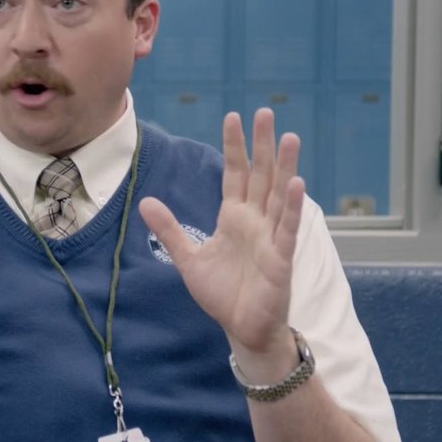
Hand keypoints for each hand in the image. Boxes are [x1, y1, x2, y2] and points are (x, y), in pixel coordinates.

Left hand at [138, 109, 303, 358]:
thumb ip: (170, 229)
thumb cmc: (222, 294)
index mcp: (234, 218)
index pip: (235, 174)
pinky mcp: (281, 258)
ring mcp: (270, 237)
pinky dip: (291, 207)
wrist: (241, 328)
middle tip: (266, 112)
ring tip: (289, 137)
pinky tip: (296, 183)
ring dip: (285, 167)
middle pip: (260, 175)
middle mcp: (255, 221)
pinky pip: (287, 228)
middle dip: (262, 145)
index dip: (234, 146)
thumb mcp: (188, 258)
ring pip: (278, 195)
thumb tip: (145, 201)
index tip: (233, 117)